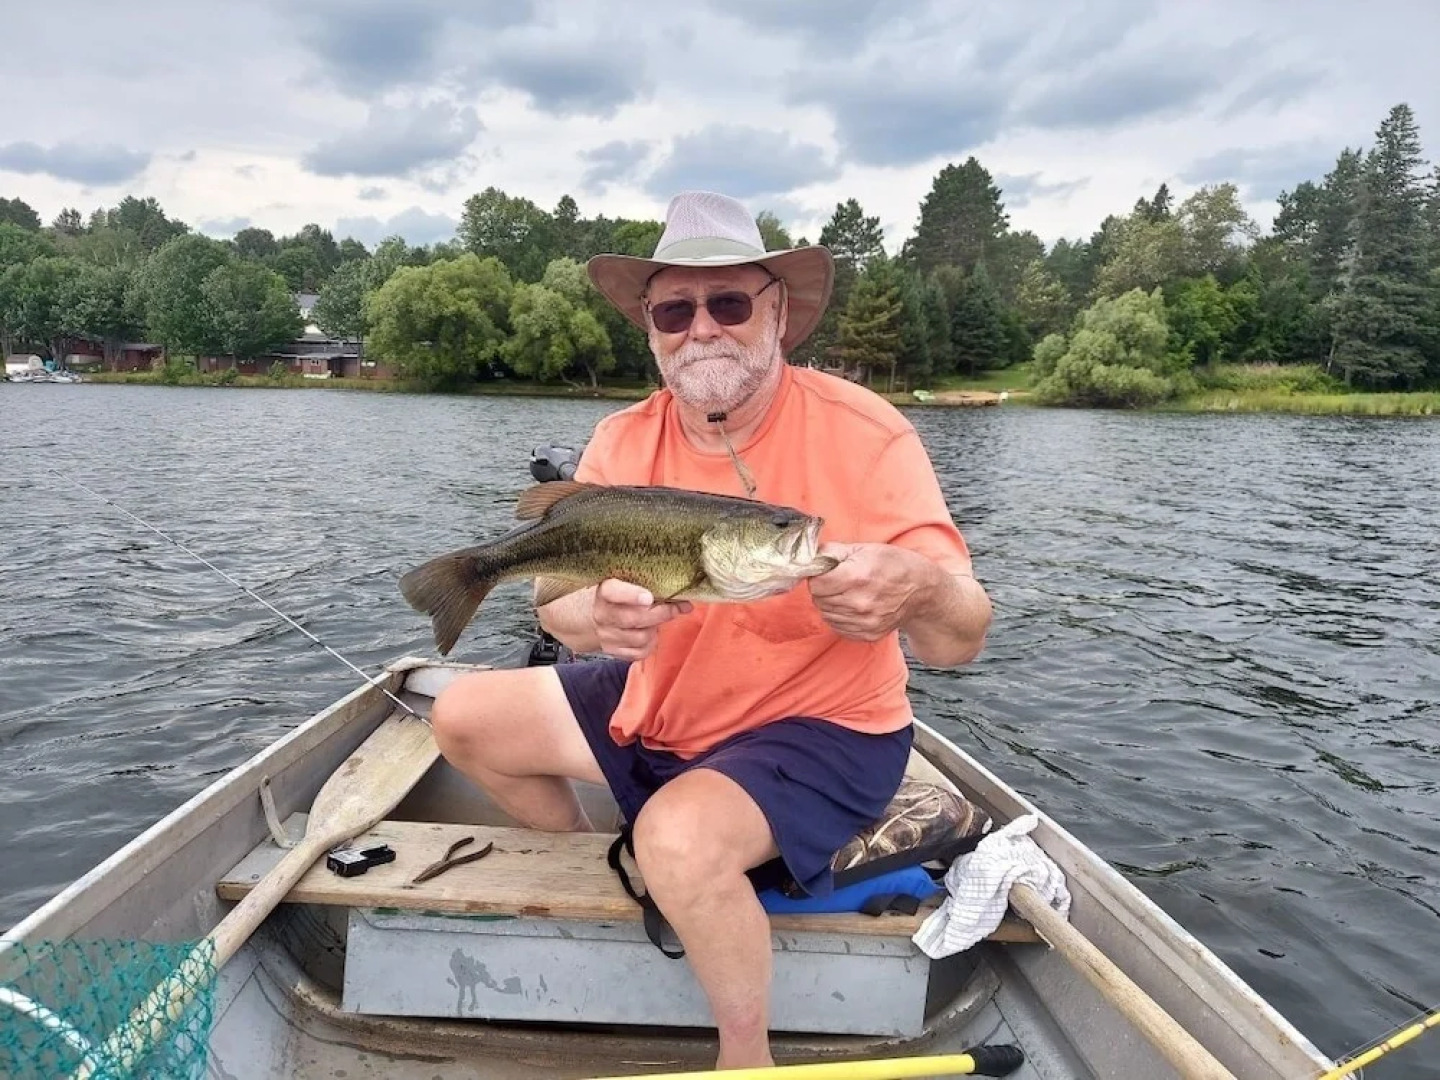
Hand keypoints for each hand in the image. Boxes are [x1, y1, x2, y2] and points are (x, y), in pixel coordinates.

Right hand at [592, 578, 692, 659]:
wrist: (593, 615)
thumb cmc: (620, 595)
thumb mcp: (626, 582)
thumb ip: (648, 586)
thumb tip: (683, 601)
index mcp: (604, 591)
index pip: (613, 592)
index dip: (631, 595)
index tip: (649, 597)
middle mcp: (602, 615)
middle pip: (634, 619)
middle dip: (661, 613)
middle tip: (676, 608)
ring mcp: (606, 635)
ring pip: (640, 638)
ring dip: (655, 629)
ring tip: (656, 620)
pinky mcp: (613, 651)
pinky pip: (640, 652)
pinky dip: (650, 644)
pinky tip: (650, 633)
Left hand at [806, 542, 934, 641]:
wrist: (922, 590)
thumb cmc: (894, 565)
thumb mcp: (864, 549)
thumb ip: (832, 552)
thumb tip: (809, 558)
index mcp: (857, 577)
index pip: (815, 584)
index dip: (818, 576)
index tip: (827, 572)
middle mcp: (860, 603)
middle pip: (819, 600)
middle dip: (824, 589)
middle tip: (840, 581)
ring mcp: (865, 622)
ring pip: (826, 614)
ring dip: (831, 603)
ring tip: (849, 592)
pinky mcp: (868, 634)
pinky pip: (838, 627)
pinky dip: (840, 617)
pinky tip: (854, 606)